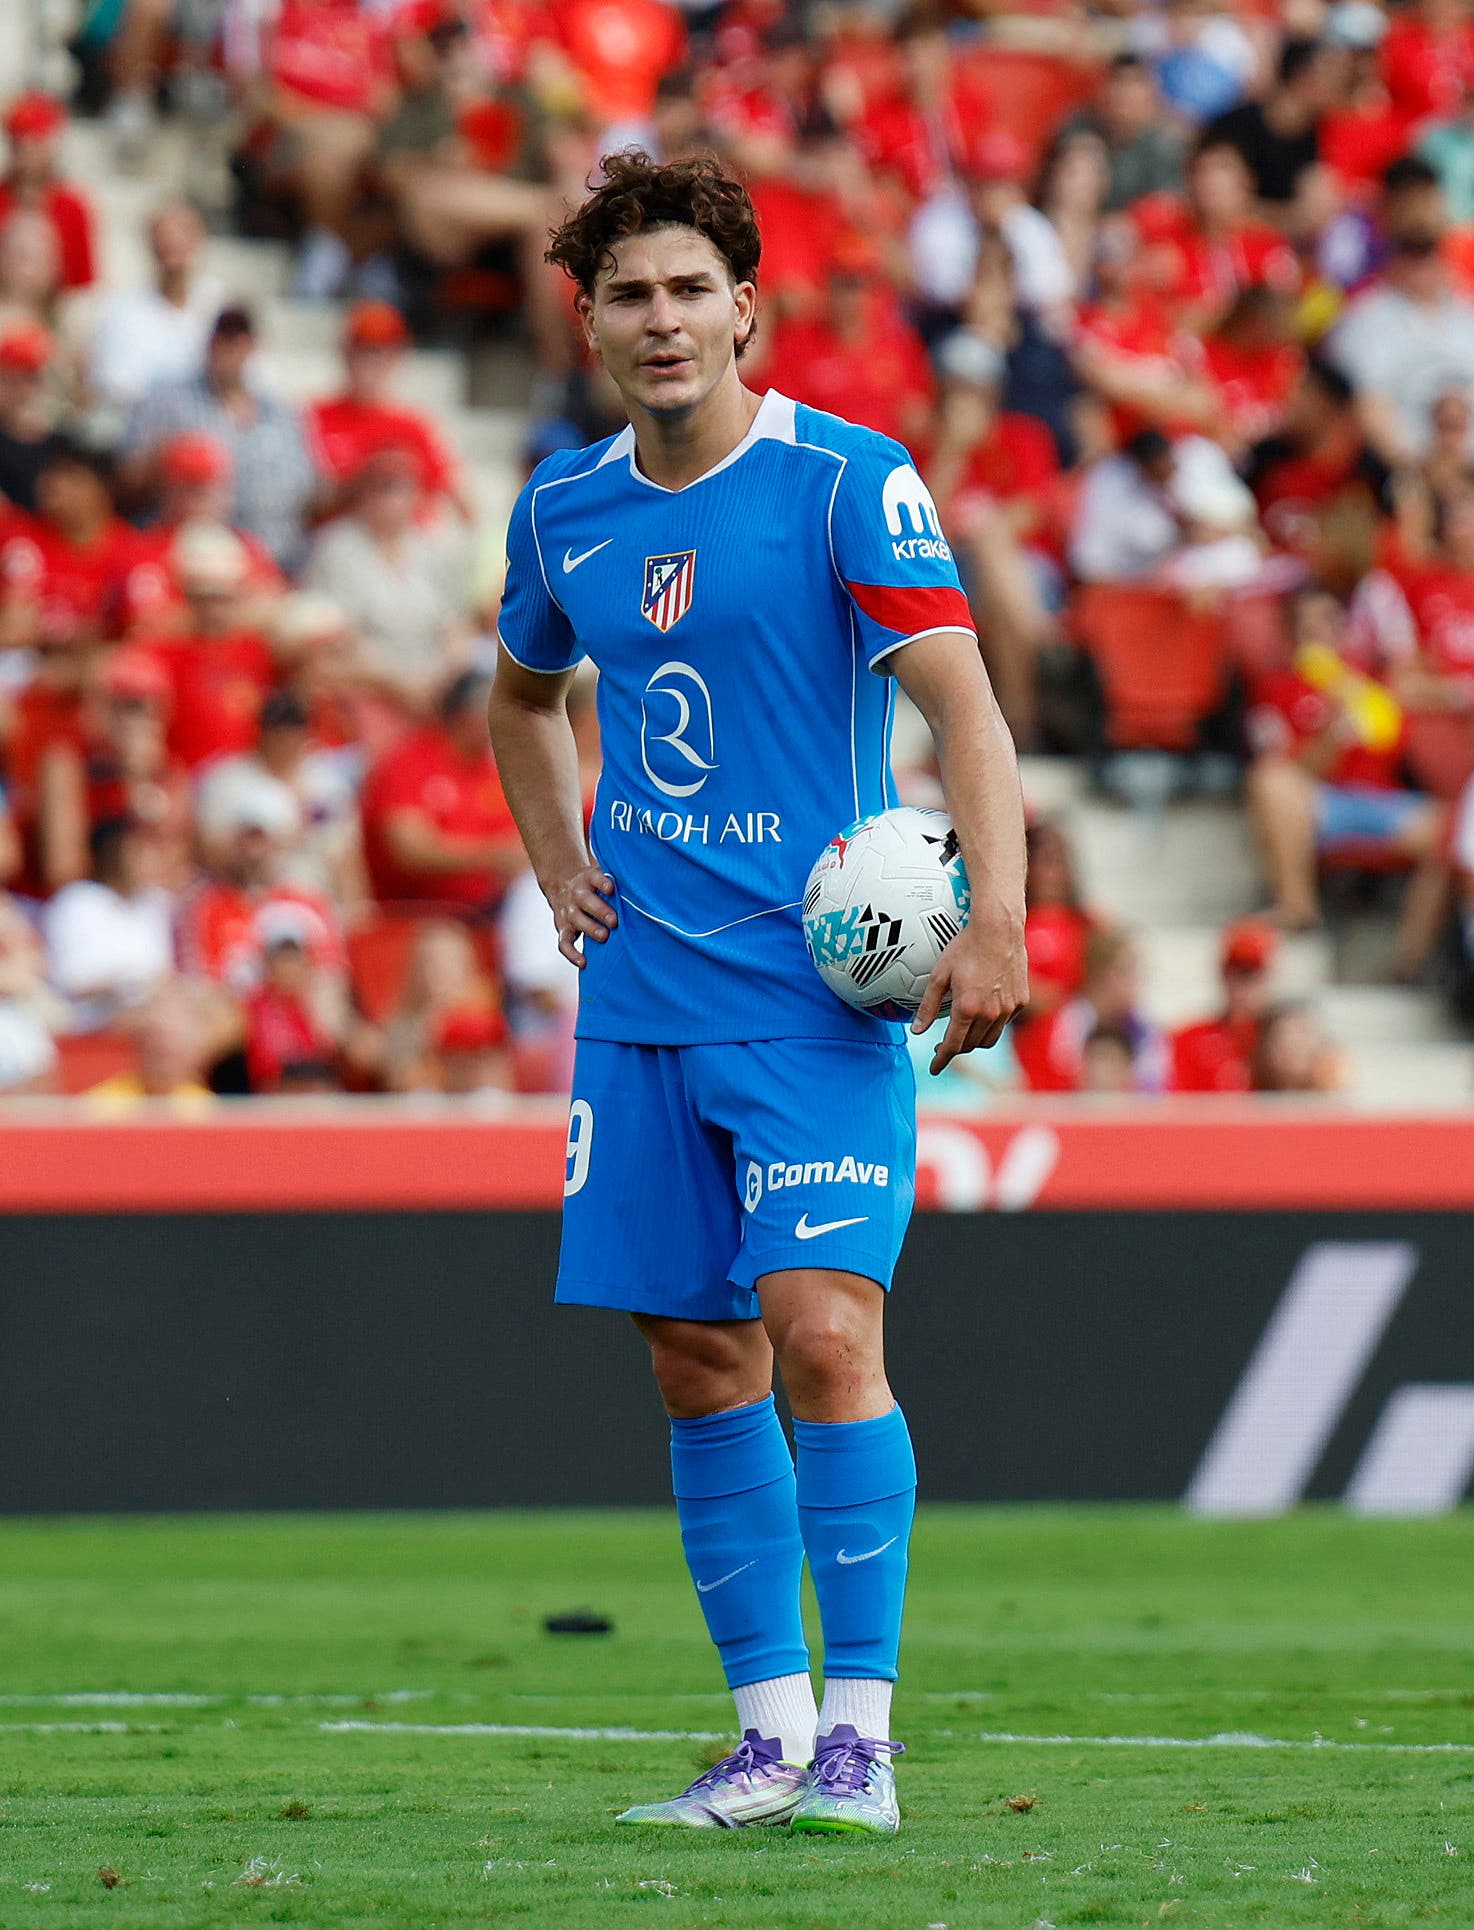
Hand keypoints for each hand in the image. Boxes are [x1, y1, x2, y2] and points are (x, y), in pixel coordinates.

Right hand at [551, 863, 617, 967]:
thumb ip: (619, 881)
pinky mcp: (563, 928)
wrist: (562, 884)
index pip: (595, 878)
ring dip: (590, 928)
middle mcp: (577, 894)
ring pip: (576, 919)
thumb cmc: (594, 885)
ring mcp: (569, 912)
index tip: (611, 889)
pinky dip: (572, 954)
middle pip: (586, 900)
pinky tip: (584, 962)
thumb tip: (647, 889)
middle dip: (600, 910)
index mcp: (588, 878)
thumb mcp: (601, 875)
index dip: (602, 883)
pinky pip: (564, 943)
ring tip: (604, 936)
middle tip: (614, 921)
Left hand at [910, 906, 1027, 1075]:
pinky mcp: (1021, 1001)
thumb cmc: (965, 948)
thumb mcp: (939, 975)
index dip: (941, 1060)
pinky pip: (1004, 1022)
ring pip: (989, 1038)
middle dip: (955, 1049)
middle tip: (943, 1044)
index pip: (952, 1046)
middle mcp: (989, 1013)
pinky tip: (983, 1014)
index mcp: (967, 1009)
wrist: (999, 929)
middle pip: (971, 1045)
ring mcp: (1008, 1009)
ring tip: (963, 1033)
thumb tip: (916, 1031)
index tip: (934, 1068)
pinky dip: (992, 1025)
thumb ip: (928, 1006)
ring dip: (974, 1041)